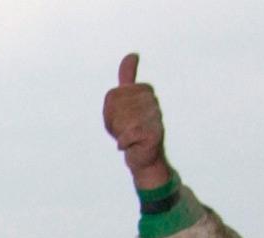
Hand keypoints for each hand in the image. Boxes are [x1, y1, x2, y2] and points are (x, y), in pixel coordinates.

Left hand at [104, 53, 169, 189]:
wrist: (144, 156)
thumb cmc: (132, 129)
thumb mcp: (124, 102)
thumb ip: (127, 77)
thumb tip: (131, 54)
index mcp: (144, 90)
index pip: (111, 96)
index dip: (109, 112)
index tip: (120, 119)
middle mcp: (151, 100)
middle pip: (113, 108)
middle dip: (113, 124)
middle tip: (124, 130)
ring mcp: (154, 115)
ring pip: (120, 122)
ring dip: (119, 134)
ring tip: (128, 137)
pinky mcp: (153, 133)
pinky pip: (127, 135)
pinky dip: (123, 143)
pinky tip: (128, 144)